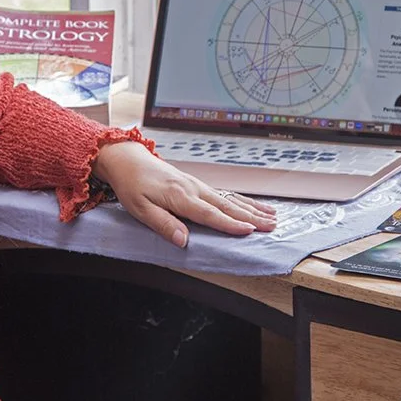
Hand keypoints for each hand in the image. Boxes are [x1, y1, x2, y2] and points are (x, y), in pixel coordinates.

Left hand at [91, 140, 276, 247]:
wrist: (128, 160)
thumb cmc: (132, 185)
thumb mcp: (140, 208)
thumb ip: (163, 224)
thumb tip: (184, 240)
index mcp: (180, 196)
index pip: (210, 214)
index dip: (230, 224)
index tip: (249, 231)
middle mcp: (193, 189)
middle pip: (227, 205)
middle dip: (251, 217)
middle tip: (272, 226)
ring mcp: (197, 185)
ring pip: (229, 199)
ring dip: (252, 208)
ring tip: (272, 217)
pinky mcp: (197, 185)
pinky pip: (224, 194)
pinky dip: (242, 201)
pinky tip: (253, 206)